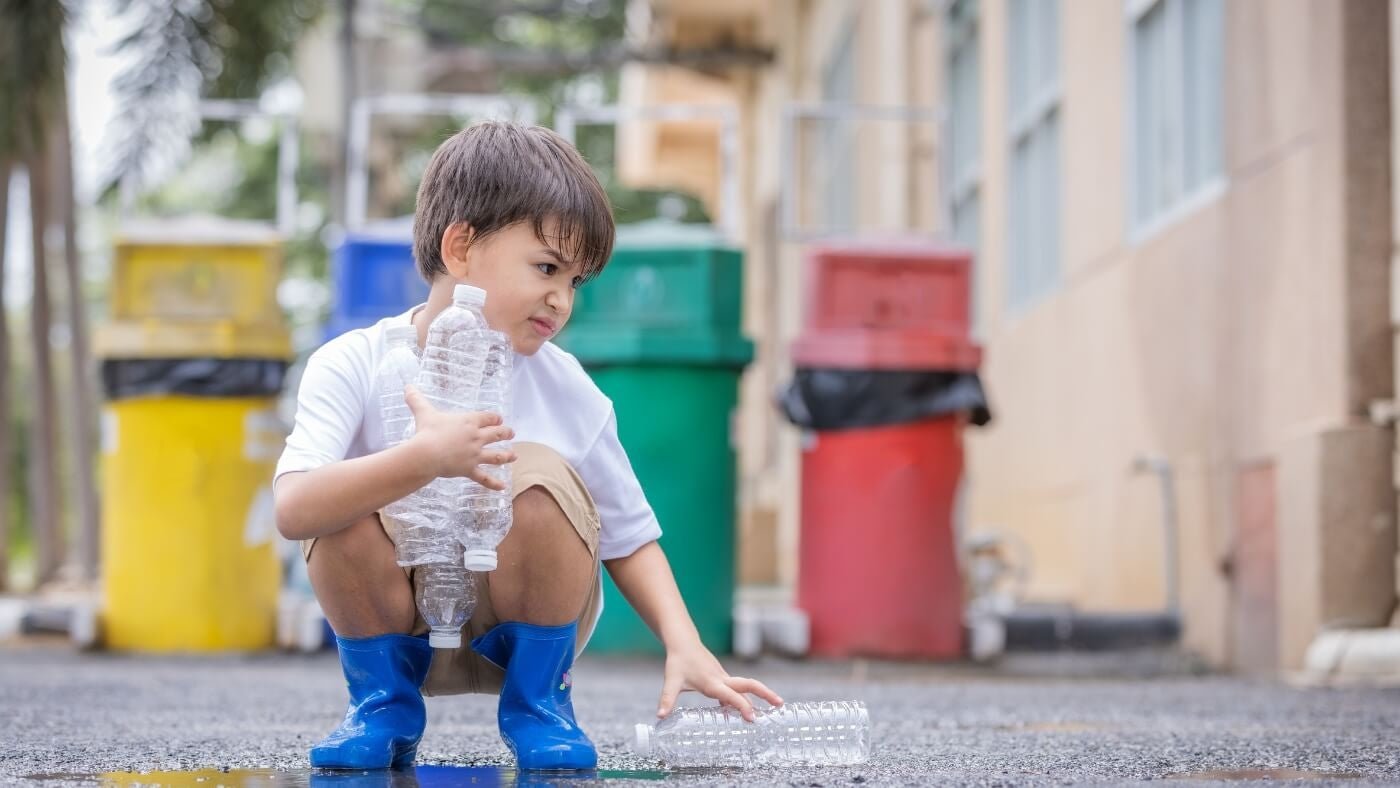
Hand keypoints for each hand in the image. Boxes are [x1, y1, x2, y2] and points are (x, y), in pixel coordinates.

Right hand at [403, 384, 514, 488]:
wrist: (428, 453)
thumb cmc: (427, 431)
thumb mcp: (424, 412)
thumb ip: (417, 399)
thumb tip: (407, 386)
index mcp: (468, 422)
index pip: (487, 418)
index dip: (494, 418)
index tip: (499, 419)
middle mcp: (476, 437)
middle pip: (495, 434)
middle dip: (505, 433)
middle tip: (511, 433)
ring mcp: (475, 454)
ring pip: (495, 455)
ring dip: (506, 455)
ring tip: (514, 456)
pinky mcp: (470, 469)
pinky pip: (484, 478)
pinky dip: (494, 483)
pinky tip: (503, 487)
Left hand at [658, 640, 782, 721]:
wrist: (683, 642)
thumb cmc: (678, 662)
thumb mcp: (671, 681)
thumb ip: (667, 699)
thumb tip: (660, 716)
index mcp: (712, 683)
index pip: (731, 696)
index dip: (742, 707)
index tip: (752, 718)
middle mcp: (722, 679)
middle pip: (749, 685)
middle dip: (765, 694)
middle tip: (780, 704)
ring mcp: (724, 677)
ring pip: (746, 686)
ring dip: (760, 695)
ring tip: (774, 708)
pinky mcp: (722, 678)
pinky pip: (737, 689)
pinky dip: (746, 697)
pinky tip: (747, 710)